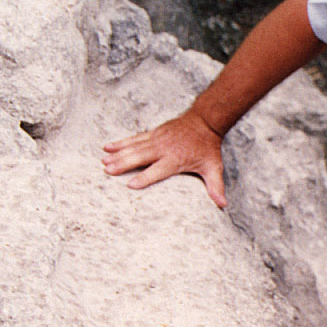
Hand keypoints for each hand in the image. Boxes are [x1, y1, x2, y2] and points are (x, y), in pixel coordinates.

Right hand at [102, 110, 227, 207]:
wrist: (205, 121)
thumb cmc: (208, 147)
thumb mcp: (213, 167)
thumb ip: (215, 187)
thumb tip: (222, 206)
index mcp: (175, 159)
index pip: (158, 170)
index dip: (145, 178)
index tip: (131, 185)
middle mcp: (163, 149)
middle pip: (140, 157)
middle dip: (123, 164)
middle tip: (107, 171)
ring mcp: (157, 139)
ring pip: (134, 147)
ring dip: (118, 154)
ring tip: (103, 162)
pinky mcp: (153, 133)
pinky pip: (134, 138)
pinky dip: (121, 142)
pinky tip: (108, 146)